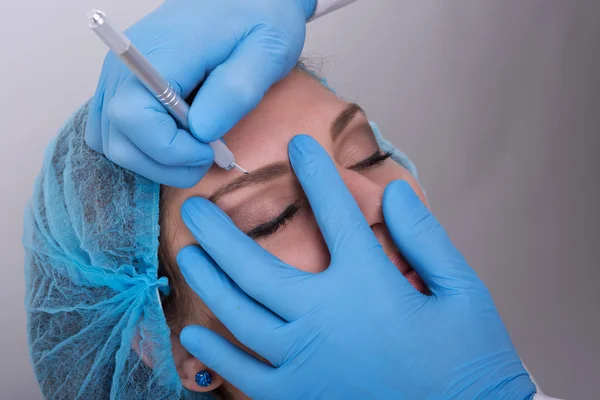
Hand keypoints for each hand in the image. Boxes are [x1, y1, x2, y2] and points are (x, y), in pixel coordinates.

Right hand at [85, 0, 314, 186]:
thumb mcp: (266, 50)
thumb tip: (200, 131)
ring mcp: (120, 72)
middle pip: (119, 138)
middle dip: (164, 163)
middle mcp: (127, 62)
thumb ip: (235, 91)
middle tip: (207, 158)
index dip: (170, 150)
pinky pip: (111, 128)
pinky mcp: (123, 82)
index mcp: (160, 51)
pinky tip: (174, 141)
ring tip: (195, 151)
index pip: (135, 117)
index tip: (209, 151)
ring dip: (153, 160)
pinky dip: (140, 147)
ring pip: (111, 140)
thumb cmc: (259, 16)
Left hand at [177, 135, 536, 398]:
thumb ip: (425, 237)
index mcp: (367, 286)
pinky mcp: (302, 397)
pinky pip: (246, 376)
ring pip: (240, 316)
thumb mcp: (463, 290)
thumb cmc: (471, 360)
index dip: (315, 174)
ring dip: (208, 283)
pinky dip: (217, 357)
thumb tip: (393, 192)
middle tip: (194, 208)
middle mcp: (325, 320)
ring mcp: (307, 362)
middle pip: (256, 268)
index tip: (298, 146)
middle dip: (219, 234)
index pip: (334, 215)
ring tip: (188, 254)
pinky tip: (194, 338)